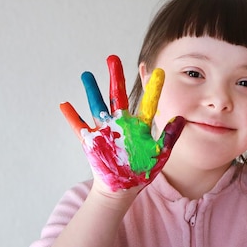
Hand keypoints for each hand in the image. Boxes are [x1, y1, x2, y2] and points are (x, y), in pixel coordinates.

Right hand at [60, 55, 184, 191]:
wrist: (122, 188)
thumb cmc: (141, 171)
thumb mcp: (159, 154)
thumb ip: (170, 136)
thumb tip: (181, 118)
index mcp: (139, 125)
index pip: (147, 103)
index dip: (151, 87)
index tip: (155, 70)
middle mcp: (121, 122)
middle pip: (118, 95)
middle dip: (115, 77)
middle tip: (113, 58)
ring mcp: (105, 130)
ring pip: (97, 105)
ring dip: (91, 91)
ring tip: (86, 74)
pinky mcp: (91, 141)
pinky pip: (79, 127)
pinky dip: (72, 117)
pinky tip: (65, 105)